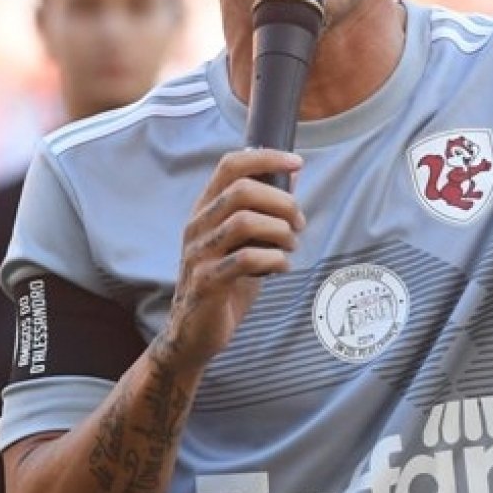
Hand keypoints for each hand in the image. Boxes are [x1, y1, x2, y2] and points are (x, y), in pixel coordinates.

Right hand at [160, 147, 304, 368]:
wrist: (193, 334)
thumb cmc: (225, 283)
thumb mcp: (247, 241)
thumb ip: (266, 209)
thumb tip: (293, 173)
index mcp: (205, 210)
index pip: (230, 166)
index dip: (265, 157)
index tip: (297, 162)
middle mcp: (197, 226)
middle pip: (241, 190)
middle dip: (281, 202)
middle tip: (299, 222)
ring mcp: (198, 254)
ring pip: (243, 221)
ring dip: (280, 231)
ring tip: (291, 246)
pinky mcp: (205, 282)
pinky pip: (244, 259)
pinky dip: (273, 259)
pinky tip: (281, 267)